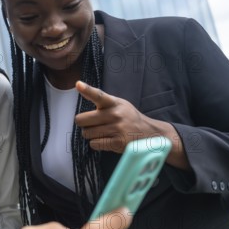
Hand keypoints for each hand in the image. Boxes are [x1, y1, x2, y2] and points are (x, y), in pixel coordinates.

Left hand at [74, 81, 188, 168]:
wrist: (150, 133)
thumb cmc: (128, 117)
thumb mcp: (119, 104)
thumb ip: (102, 99)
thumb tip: (79, 86)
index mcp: (114, 103)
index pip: (98, 95)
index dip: (87, 90)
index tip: (78, 84)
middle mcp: (114, 114)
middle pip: (82, 120)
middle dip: (83, 123)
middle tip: (92, 124)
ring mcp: (116, 129)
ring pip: (86, 133)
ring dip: (91, 134)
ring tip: (103, 132)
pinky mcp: (117, 142)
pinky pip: (94, 144)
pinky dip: (96, 143)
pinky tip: (106, 140)